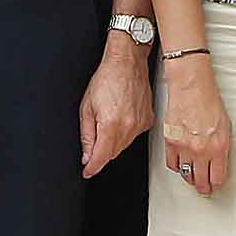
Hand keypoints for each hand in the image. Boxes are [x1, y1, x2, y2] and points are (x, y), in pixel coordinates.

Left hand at [78, 35, 153, 177]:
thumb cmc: (107, 79)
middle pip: (113, 153)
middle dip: (101, 154)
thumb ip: (87, 135)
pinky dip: (125, 134)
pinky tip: (119, 120)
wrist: (127, 63)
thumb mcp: (86, 108)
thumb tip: (87, 155)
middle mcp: (129, 127)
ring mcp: (140, 124)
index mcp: (111, 125)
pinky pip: (134, 135)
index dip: (92, 168)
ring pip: (124, 146)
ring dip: (113, 144)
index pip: (101, 157)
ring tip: (106, 124)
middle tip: (92, 147)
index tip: (87, 172)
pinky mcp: (148, 120)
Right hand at [156, 53, 230, 194]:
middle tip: (205, 189)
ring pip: (186, 175)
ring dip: (190, 179)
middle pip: (201, 181)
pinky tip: (180, 166)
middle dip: (204, 188)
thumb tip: (219, 161)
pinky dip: (177, 167)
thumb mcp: (225, 127)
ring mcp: (184, 148)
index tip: (215, 186)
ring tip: (193, 179)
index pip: (218, 177)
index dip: (216, 185)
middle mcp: (201, 150)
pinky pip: (172, 164)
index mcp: (219, 147)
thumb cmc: (209, 101)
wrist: (191, 88)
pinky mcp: (170, 142)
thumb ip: (222, 147)